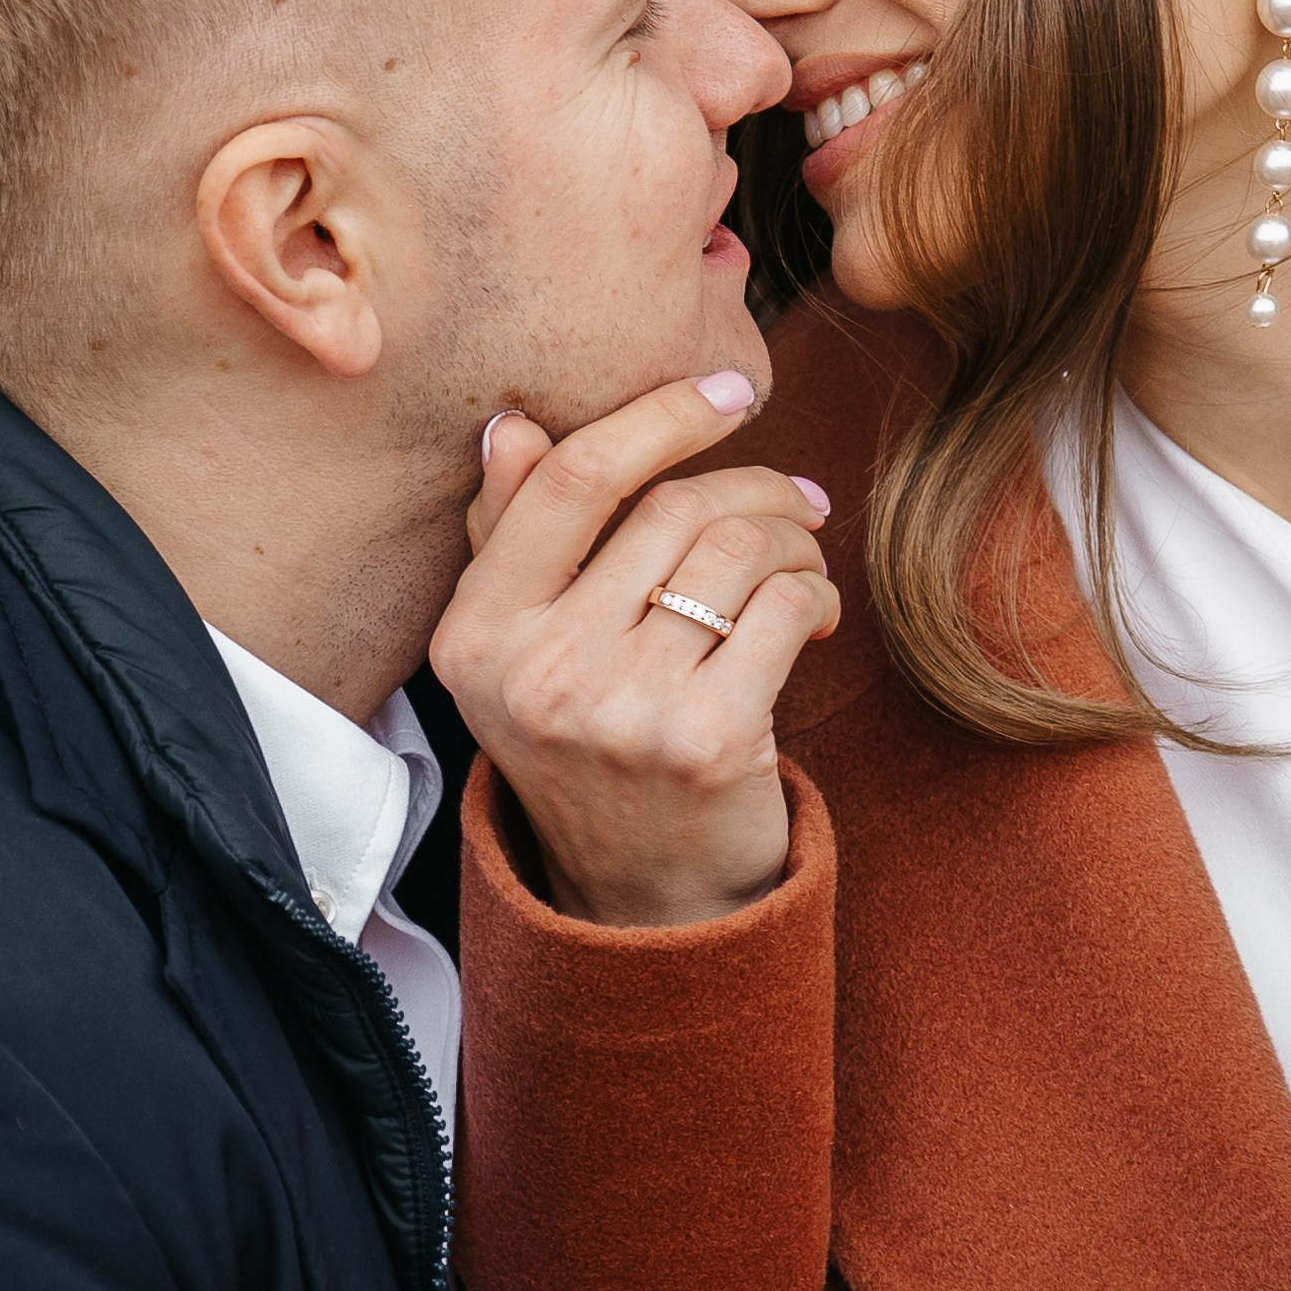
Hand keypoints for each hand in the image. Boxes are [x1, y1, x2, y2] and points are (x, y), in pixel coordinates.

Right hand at [429, 379, 838, 928]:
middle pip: (672, 507)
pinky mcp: (705, 742)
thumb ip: (511, 539)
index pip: (572, 480)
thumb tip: (512, 427)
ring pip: (736, 551)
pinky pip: (782, 611)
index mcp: (476, 634)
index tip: (729, 391)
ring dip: (793, 542)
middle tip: (797, 501)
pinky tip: (811, 618)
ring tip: (803, 564)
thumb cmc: (591, 746)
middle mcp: (537, 672)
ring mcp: (621, 711)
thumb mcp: (520, 653)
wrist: (645, 900)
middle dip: (754, 487)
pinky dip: (814, 597)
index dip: (661, 417)